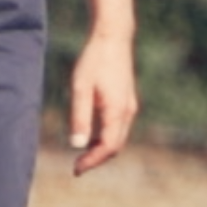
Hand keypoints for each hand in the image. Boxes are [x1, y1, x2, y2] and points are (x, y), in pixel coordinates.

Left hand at [66, 33, 137, 175]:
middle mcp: (128, 111)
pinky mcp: (127, 100)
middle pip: (116, 146)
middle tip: (77, 166)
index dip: (92, 161)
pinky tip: (92, 134)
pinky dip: (106, 137)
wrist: (113, 36)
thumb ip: (79, 117)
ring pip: (119, 137)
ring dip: (102, 149)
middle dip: (97, 159)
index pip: (108, 147)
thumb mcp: (80, 88)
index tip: (76, 169)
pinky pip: (119, 127)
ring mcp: (130, 106)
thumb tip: (77, 145)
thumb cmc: (94, 60)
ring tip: (82, 153)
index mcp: (117, 111)